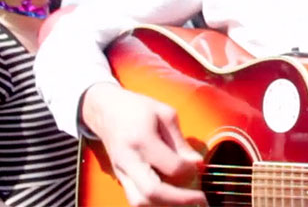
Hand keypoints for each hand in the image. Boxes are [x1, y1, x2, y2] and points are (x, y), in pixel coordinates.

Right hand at [81, 83, 205, 205]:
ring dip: (166, 204)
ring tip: (187, 200)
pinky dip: (155, 203)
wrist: (106, 111)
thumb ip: (180, 142)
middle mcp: (128, 161)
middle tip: (201, 198)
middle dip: (180, 199)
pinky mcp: (121, 179)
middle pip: (152, 193)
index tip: (200, 166)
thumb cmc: (137, 109)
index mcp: (141, 140)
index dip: (190, 171)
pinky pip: (136, 199)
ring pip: (140, 202)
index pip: (170, 167)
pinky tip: (172, 197)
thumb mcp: (165, 114)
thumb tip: (197, 163)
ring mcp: (121, 173)